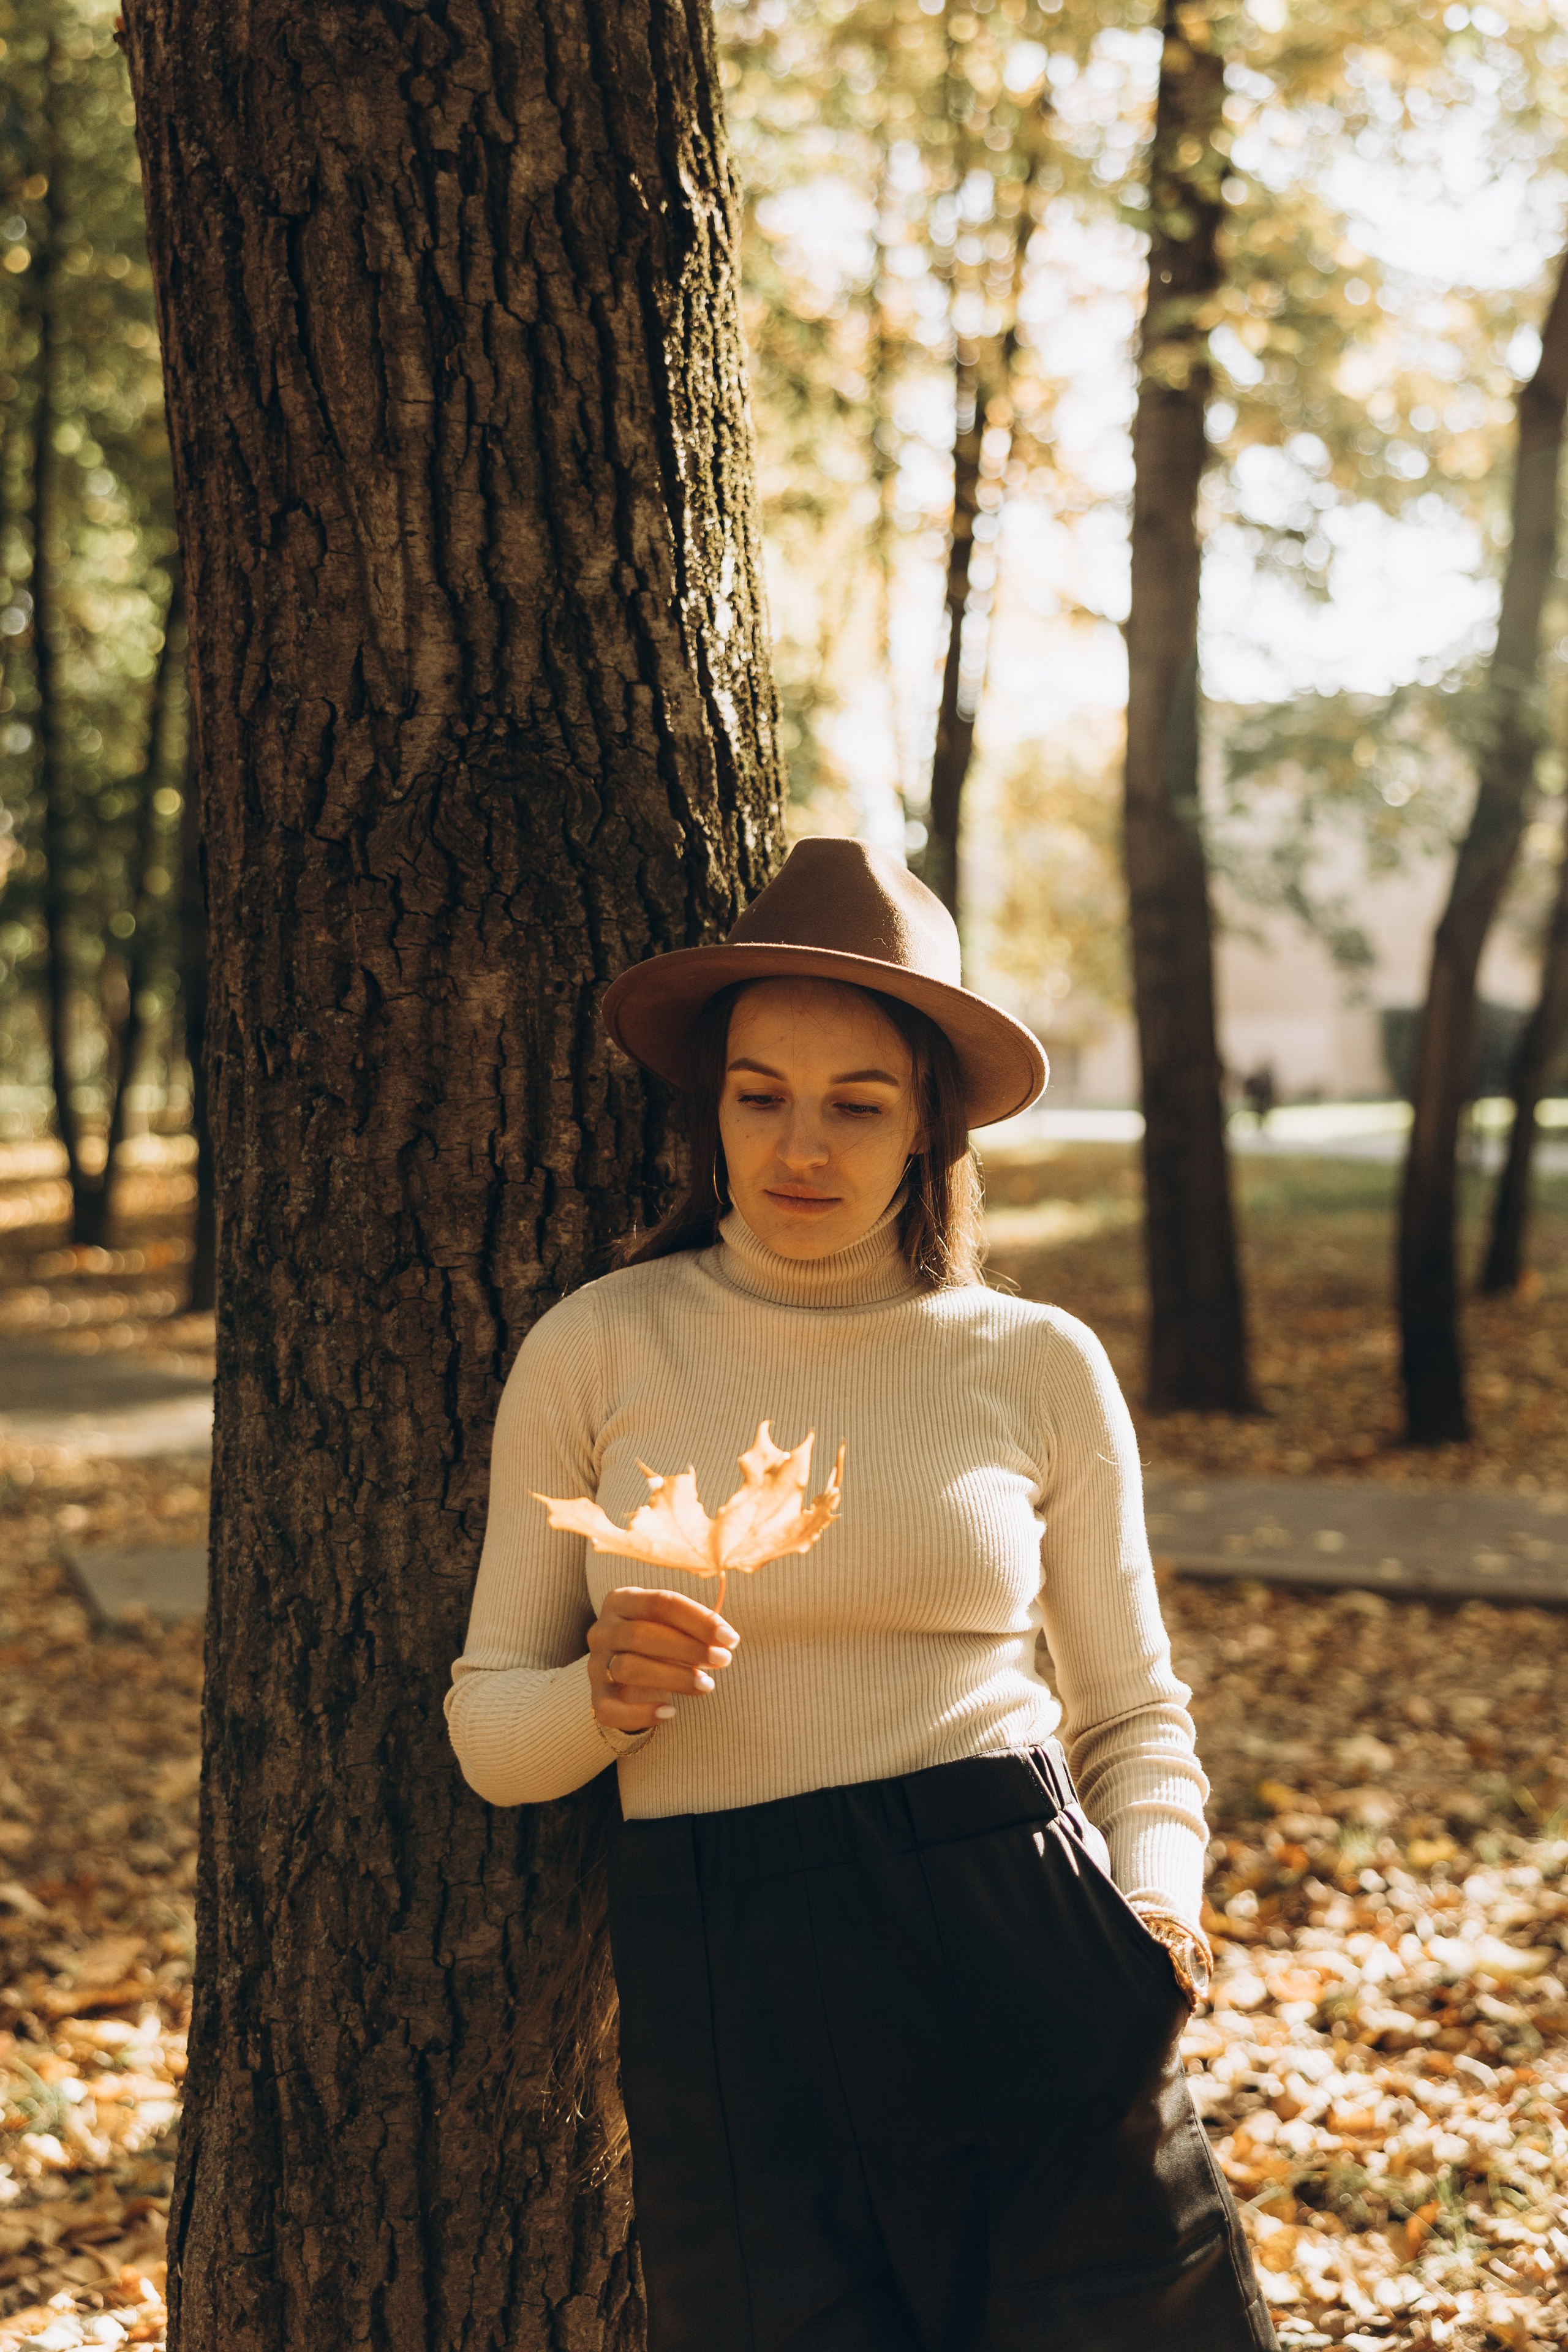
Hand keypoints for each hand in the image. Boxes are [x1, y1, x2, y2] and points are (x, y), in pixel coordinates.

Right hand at [587, 1586, 739, 1734]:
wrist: (629, 1675)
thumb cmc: (660, 1642)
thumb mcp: (673, 1625)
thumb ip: (694, 1627)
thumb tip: (726, 1639)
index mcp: (622, 1601)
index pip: (660, 1602)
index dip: (698, 1620)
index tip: (730, 1638)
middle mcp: (603, 1630)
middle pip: (642, 1635)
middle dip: (688, 1648)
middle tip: (723, 1660)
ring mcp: (596, 1665)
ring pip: (628, 1669)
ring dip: (674, 1678)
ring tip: (707, 1685)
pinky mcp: (597, 1698)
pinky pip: (611, 1710)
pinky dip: (641, 1714)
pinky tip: (670, 1713)